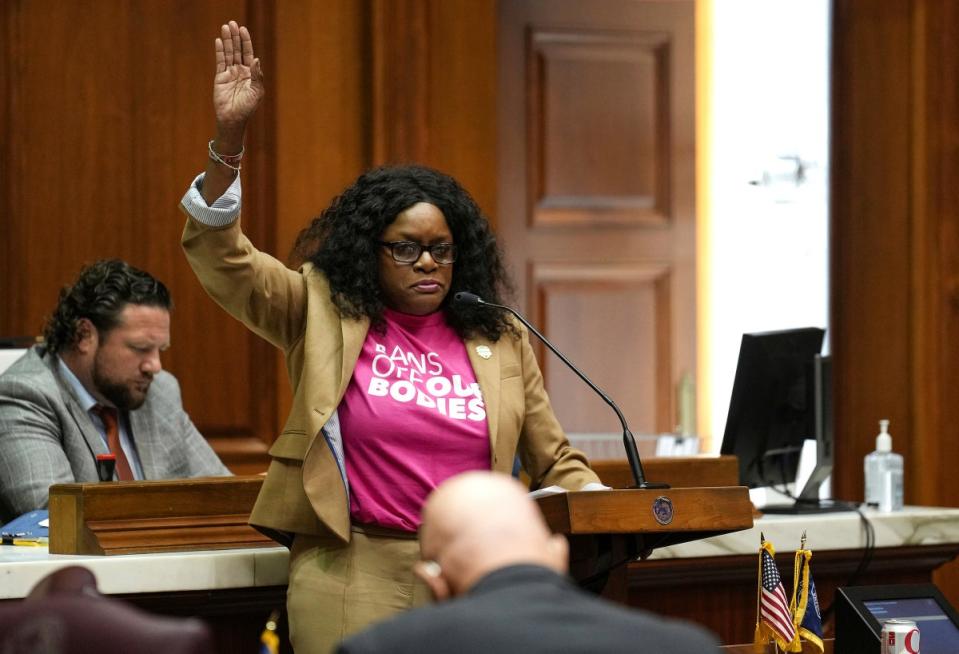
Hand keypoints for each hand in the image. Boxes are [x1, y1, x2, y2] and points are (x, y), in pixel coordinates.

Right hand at [212, 21, 263, 139]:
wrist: (233, 119)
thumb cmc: (248, 108)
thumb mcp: (257, 91)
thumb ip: (257, 75)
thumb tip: (256, 59)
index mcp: (251, 74)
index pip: (248, 53)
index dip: (246, 41)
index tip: (243, 29)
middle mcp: (240, 71)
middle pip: (237, 50)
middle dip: (235, 37)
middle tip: (232, 23)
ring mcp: (230, 74)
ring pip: (228, 53)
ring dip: (227, 41)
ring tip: (225, 27)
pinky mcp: (220, 78)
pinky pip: (220, 62)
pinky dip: (219, 51)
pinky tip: (218, 41)